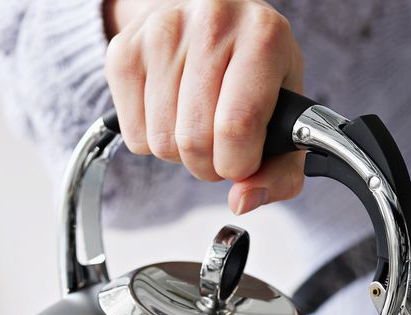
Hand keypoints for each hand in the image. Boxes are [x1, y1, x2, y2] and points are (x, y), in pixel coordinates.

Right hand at [104, 0, 306, 214]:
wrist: (209, 14)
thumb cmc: (254, 67)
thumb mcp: (286, 112)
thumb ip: (280, 171)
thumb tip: (242, 201)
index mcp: (263, 37)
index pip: (236, 127)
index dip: (237, 164)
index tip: (242, 161)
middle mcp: (211, 23)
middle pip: (195, 140)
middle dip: (209, 164)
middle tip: (219, 146)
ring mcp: (162, 33)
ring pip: (162, 142)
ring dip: (181, 153)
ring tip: (196, 125)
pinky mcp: (124, 51)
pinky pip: (133, 135)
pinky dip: (153, 140)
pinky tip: (170, 113)